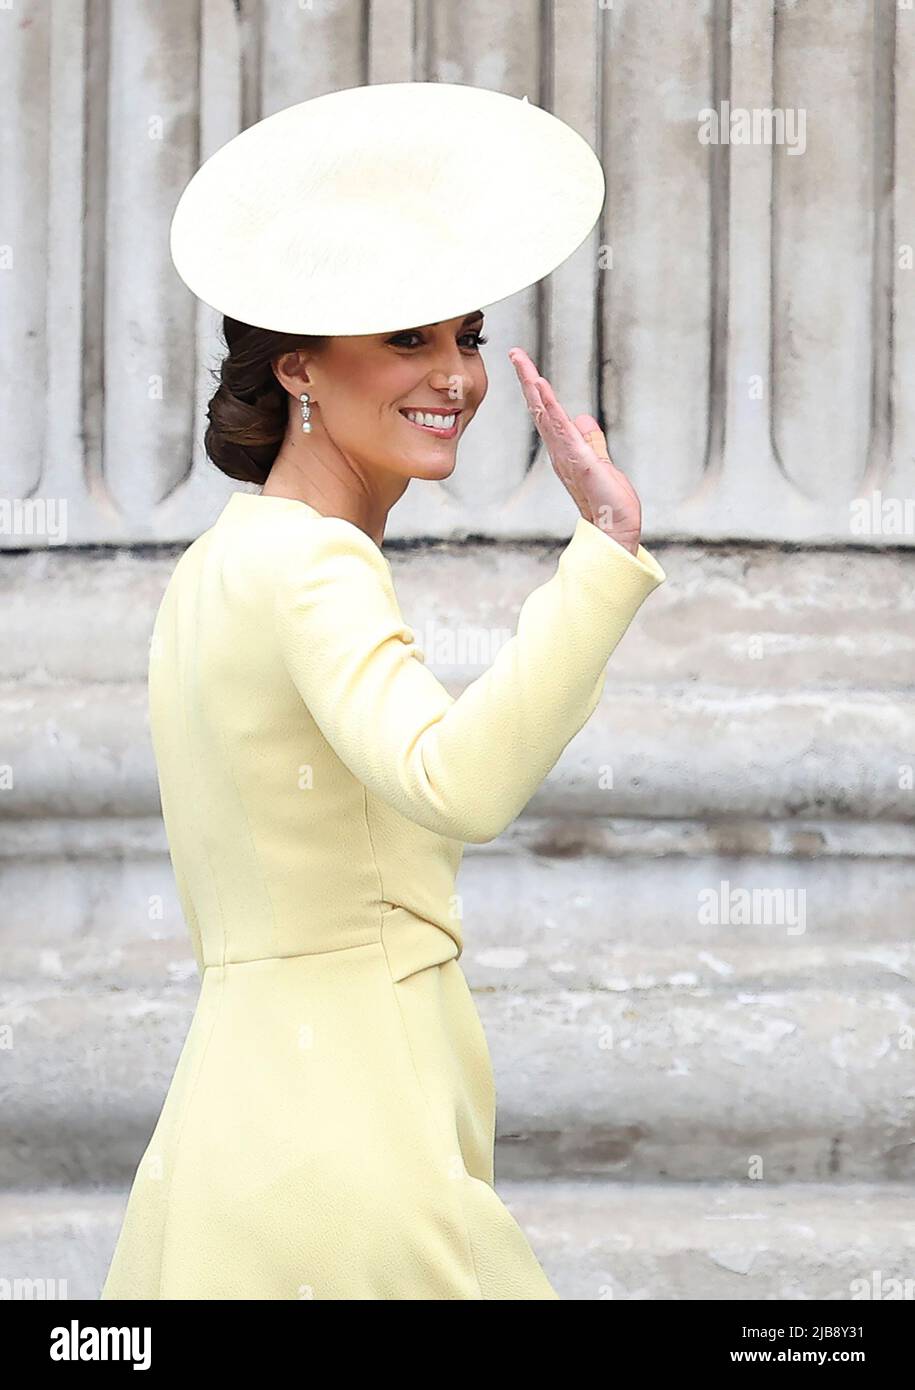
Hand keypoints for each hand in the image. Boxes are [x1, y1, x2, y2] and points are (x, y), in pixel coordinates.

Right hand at [508, 347, 642, 555]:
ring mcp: (567, 456)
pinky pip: (562, 429)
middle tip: (515, 353)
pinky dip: (550, 408)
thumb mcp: (600, 462)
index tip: (525, 365)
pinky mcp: (579, 460)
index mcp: (564, 450)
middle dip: (527, 380)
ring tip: (524, 366)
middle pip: (540, 410)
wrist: (615, 530)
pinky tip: (542, 389)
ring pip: (547, 416)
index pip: (547, 414)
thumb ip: (592, 440)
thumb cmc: (609, 502)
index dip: (536, 389)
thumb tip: (584, 418)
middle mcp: (560, 451)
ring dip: (535, 390)